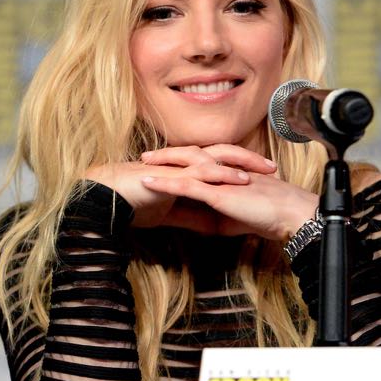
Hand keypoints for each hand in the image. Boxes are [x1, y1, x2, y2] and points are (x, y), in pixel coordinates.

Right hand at [84, 148, 254, 228]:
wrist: (108, 200)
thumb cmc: (134, 203)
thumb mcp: (172, 215)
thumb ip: (192, 217)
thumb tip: (213, 226)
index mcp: (186, 170)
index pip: (220, 163)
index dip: (243, 168)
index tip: (265, 177)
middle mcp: (184, 164)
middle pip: (224, 155)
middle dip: (249, 160)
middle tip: (273, 169)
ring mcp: (178, 167)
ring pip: (216, 159)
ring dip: (241, 164)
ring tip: (262, 172)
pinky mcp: (171, 175)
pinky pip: (200, 172)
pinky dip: (220, 174)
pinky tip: (236, 178)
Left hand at [138, 145, 317, 240]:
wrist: (286, 214)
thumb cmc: (265, 216)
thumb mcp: (233, 218)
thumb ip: (214, 215)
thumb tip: (198, 222)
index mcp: (226, 173)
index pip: (199, 163)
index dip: (180, 161)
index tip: (161, 163)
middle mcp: (221, 170)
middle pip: (188, 156)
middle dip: (166, 156)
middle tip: (145, 157)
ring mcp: (218, 178)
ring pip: (184, 166)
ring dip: (161, 164)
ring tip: (142, 164)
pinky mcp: (217, 191)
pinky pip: (186, 185)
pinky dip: (165, 182)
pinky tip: (150, 182)